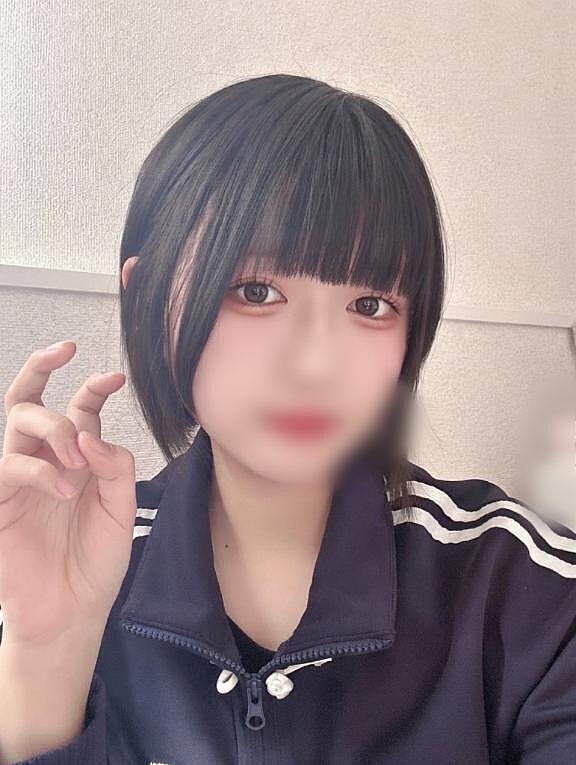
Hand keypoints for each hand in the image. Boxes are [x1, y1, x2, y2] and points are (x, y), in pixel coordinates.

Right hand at [0, 340, 136, 646]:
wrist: (74, 610)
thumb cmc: (96, 559)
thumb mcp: (121, 508)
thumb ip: (113, 466)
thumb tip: (91, 434)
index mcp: (76, 458)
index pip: (76, 407)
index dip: (91, 385)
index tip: (114, 376)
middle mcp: (45, 460)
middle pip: (30, 401)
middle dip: (48, 378)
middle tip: (78, 392)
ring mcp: (18, 479)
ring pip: (17, 422)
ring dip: (53, 428)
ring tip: (78, 459)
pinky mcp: (0, 501)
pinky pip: (8, 466)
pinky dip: (40, 469)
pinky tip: (65, 488)